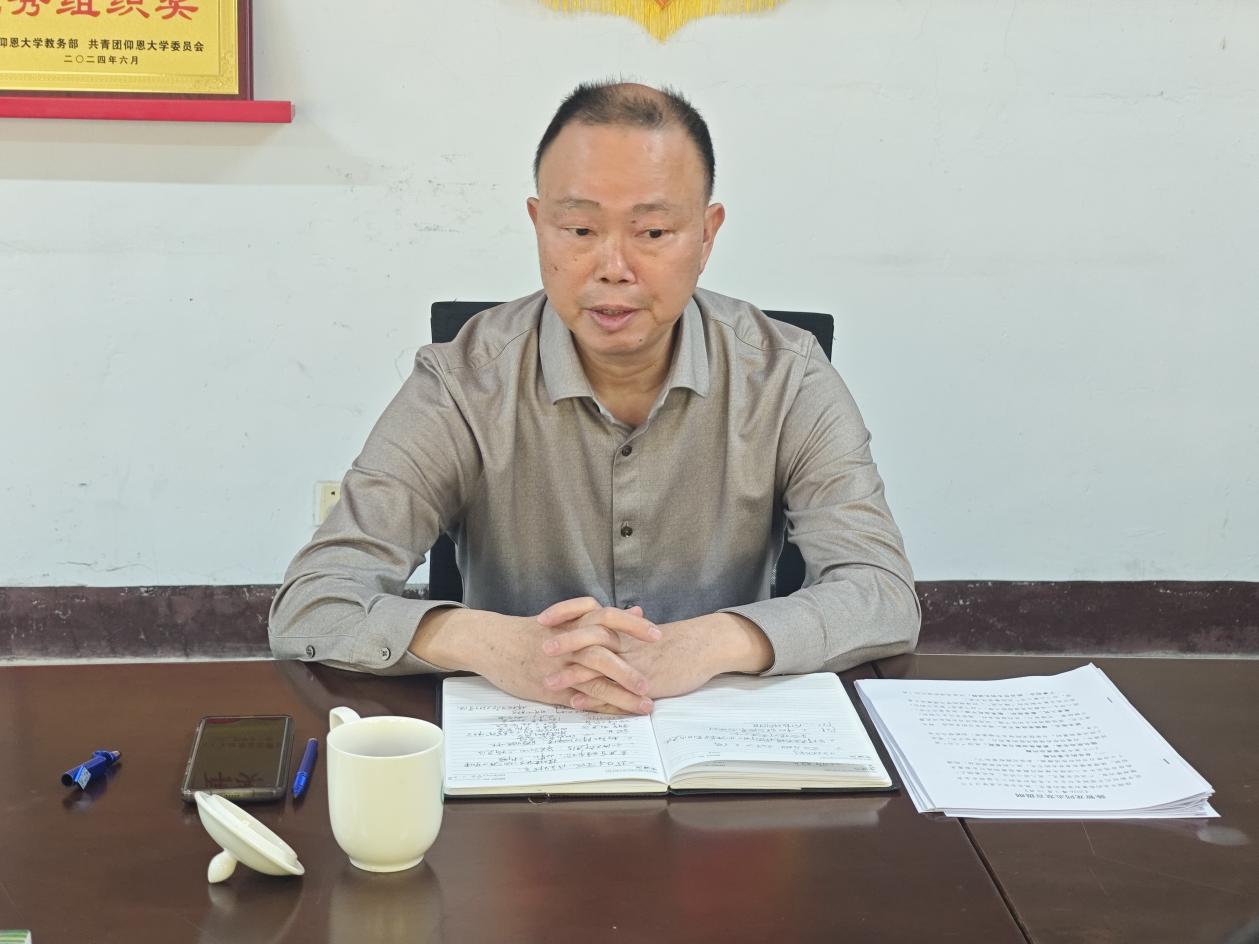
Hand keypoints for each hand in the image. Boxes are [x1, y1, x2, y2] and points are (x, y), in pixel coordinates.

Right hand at [411, 598, 661, 714]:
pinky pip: (579, 696)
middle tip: (654, 679)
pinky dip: (599, 705)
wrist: (491, 641)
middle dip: (632, 665)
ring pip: (595, 675)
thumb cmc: (531, 630)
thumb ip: (605, 616)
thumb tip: (639, 609)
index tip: (659, 635)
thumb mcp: (568, 617)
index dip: (635, 626)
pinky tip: (617, 714)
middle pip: (605, 647)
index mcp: (575, 620)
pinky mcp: (548, 685)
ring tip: (644, 703)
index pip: (609, 618)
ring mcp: (559, 663)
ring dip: (622, 691)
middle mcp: (568, 640)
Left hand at [541, 611, 772, 712]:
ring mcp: (633, 663)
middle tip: (540, 648)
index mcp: (622, 627)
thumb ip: (621, 627)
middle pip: (589, 637)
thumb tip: (602, 621)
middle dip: (563, 642)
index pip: (588, 613)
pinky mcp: (644, 683)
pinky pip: (615, 692)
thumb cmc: (673, 640)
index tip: (541, 618)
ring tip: (547, 684)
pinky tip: (576, 702)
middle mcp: (625, 642)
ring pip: (598, 667)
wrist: (703, 646)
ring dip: (571, 676)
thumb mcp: (643, 630)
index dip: (564, 613)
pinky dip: (594, 698)